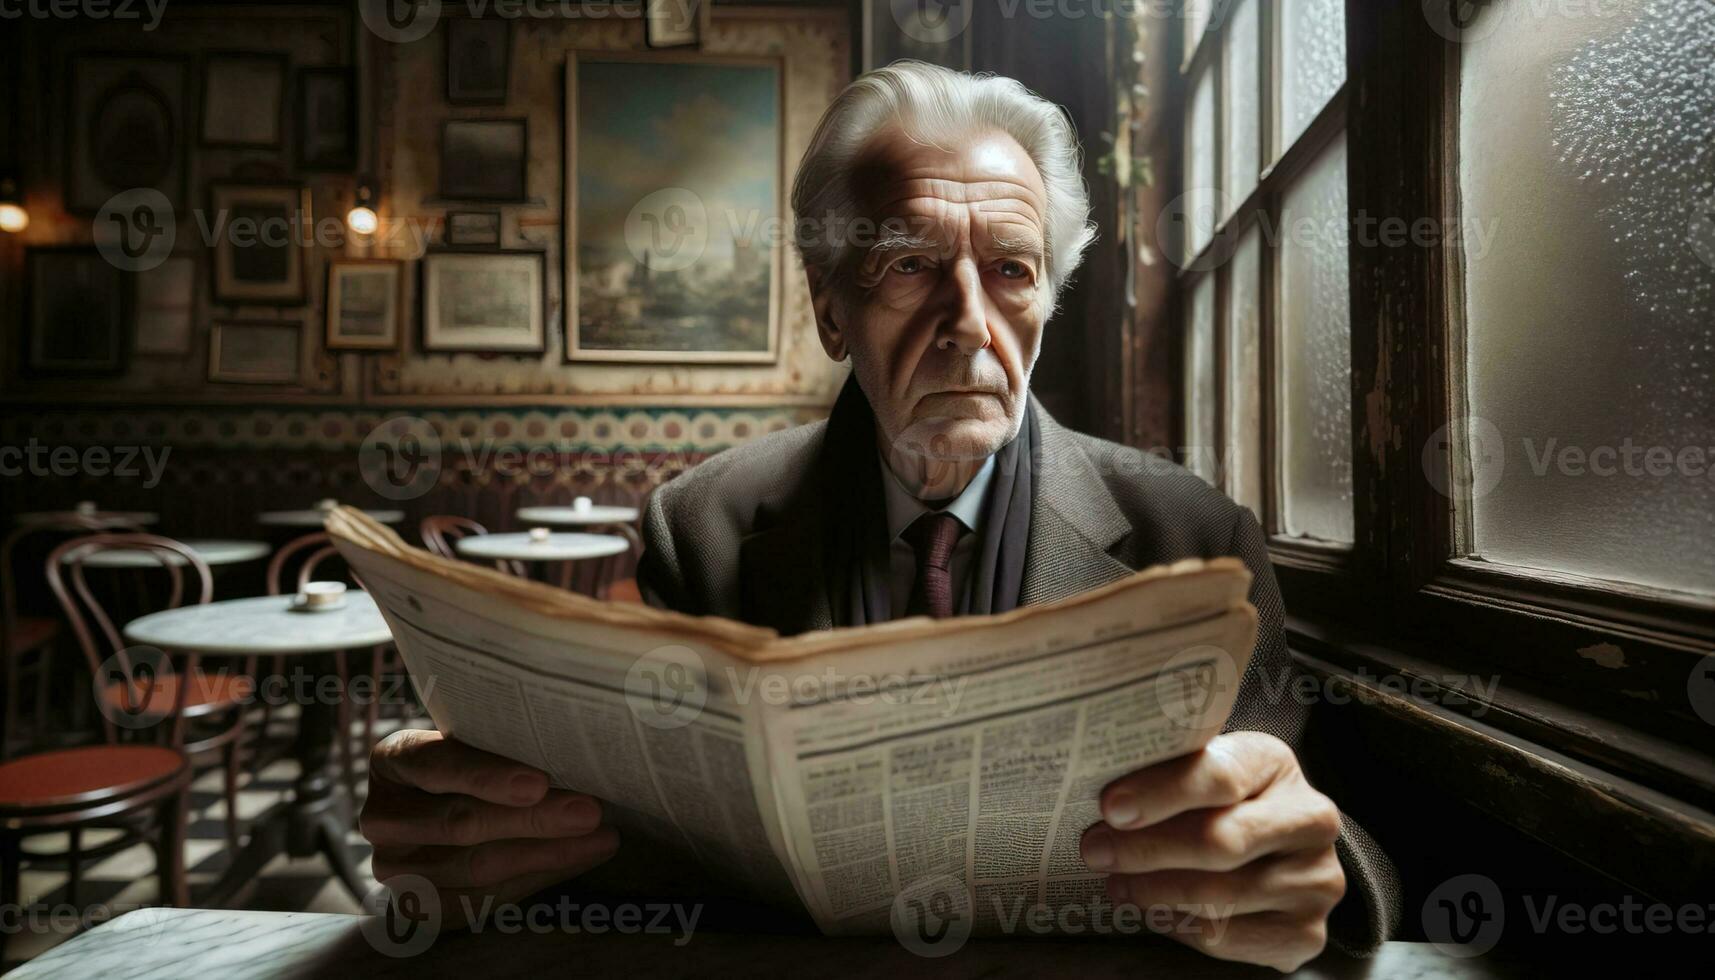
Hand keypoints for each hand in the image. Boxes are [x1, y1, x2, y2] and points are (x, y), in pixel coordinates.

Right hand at [361, 729, 618, 926]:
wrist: (428, 818)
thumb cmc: (464, 768)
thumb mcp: (470, 744)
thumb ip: (501, 744)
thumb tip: (576, 746)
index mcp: (392, 760)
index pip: (435, 764)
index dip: (486, 775)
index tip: (539, 781)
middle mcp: (383, 817)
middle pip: (461, 822)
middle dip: (533, 819)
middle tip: (590, 811)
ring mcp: (394, 867)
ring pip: (477, 866)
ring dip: (547, 853)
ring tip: (599, 836)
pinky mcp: (416, 906)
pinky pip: (483, 899)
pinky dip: (538, 877)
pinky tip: (578, 859)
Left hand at [1080, 731, 1344, 972]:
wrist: (1278, 854)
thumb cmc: (1222, 805)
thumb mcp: (1200, 772)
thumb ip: (1167, 776)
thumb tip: (1107, 800)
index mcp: (1275, 764)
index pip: (1220, 776)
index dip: (1161, 793)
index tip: (1111, 808)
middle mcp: (1310, 820)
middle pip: (1220, 841)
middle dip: (1146, 849)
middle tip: (1096, 852)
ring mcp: (1315, 880)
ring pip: (1217, 896)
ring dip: (1153, 892)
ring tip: (1117, 882)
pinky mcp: (1306, 933)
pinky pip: (1225, 937)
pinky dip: (1177, 924)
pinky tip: (1154, 909)